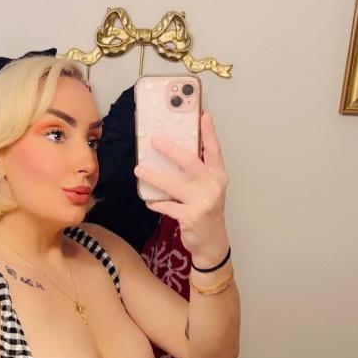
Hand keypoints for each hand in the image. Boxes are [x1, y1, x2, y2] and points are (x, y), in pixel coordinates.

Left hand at [134, 113, 229, 266]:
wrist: (212, 243)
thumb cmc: (207, 212)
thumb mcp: (208, 189)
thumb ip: (198, 173)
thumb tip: (174, 153)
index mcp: (218, 176)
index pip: (214, 150)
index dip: (209, 132)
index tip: (203, 115)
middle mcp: (212, 186)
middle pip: (190, 162)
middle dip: (171, 149)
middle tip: (155, 141)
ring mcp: (202, 202)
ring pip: (173, 184)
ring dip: (154, 176)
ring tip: (139, 170)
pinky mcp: (191, 216)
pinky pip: (167, 206)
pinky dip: (156, 202)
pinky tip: (148, 200)